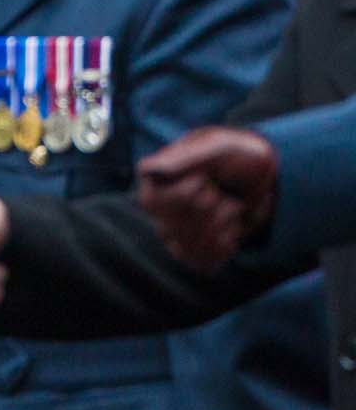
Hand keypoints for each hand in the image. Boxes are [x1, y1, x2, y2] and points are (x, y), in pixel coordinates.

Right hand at [137, 126, 277, 271]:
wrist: (261, 177)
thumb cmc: (238, 155)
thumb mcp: (218, 148)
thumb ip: (186, 158)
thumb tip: (147, 169)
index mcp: (153, 177)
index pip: (166, 199)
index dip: (196, 189)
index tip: (207, 175)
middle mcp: (156, 206)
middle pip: (183, 224)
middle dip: (213, 208)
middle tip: (221, 190)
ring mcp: (172, 230)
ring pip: (195, 245)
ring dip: (223, 225)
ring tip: (227, 206)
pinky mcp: (190, 250)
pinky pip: (203, 261)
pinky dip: (226, 245)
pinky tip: (230, 228)